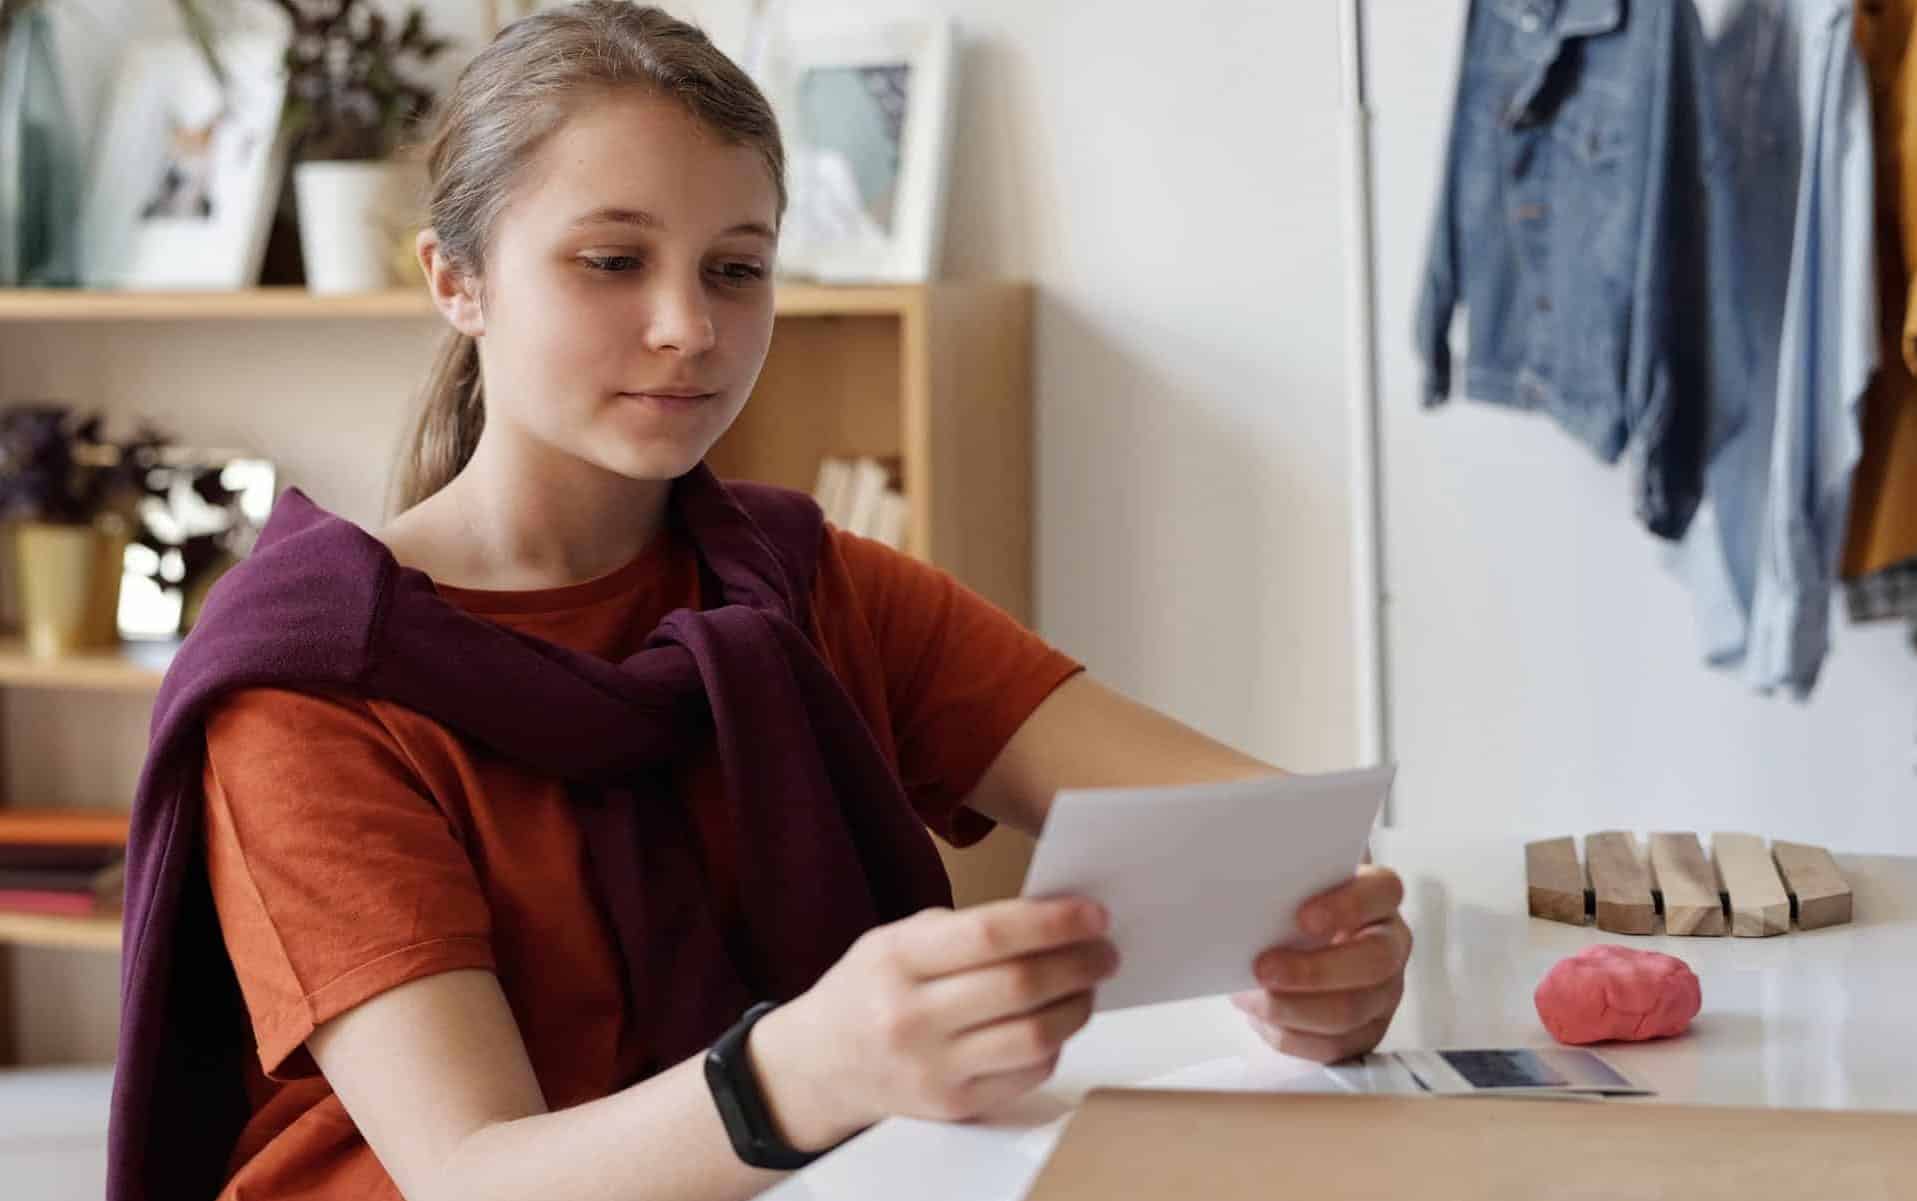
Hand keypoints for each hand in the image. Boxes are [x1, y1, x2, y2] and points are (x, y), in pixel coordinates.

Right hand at [750, 897, 1119, 1150]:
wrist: (821, 1064)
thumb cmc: (871, 990)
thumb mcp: (897, 939)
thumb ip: (966, 930)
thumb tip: (1053, 919)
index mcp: (897, 959)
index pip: (989, 935)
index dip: (1052, 923)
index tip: (1093, 913)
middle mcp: (910, 1017)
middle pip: (1020, 987)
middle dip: (1079, 963)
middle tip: (1105, 949)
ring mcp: (932, 1068)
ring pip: (1033, 1036)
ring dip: (1077, 1005)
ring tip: (1088, 985)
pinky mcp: (953, 1105)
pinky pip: (1027, 1073)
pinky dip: (1055, 1043)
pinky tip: (1056, 1022)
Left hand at [1232, 866, 1411, 1063]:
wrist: (1294, 946)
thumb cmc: (1294, 910)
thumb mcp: (1295, 889)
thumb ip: (1287, 885)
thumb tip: (1248, 898)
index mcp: (1379, 897)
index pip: (1383, 891)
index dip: (1348, 906)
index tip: (1302, 918)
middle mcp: (1391, 945)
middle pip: (1374, 961)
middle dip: (1313, 971)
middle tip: (1262, 969)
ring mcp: (1384, 993)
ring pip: (1351, 1010)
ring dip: (1292, 1008)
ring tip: (1250, 997)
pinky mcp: (1366, 1032)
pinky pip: (1334, 1046)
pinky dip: (1290, 1035)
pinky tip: (1262, 1018)